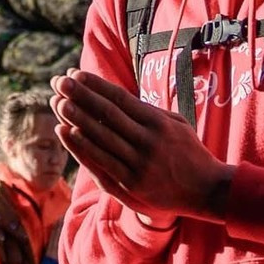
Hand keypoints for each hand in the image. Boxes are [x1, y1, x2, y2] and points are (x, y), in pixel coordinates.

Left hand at [49, 70, 230, 220]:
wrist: (207, 191)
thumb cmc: (189, 152)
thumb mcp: (176, 123)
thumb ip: (148, 111)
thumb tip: (117, 95)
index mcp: (158, 123)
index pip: (120, 98)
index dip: (96, 85)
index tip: (75, 73)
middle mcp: (148, 141)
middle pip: (107, 115)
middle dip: (81, 96)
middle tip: (59, 81)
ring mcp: (139, 164)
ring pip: (101, 138)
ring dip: (76, 118)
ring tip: (57, 101)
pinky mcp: (131, 184)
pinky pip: (101, 162)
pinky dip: (82, 147)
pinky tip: (66, 132)